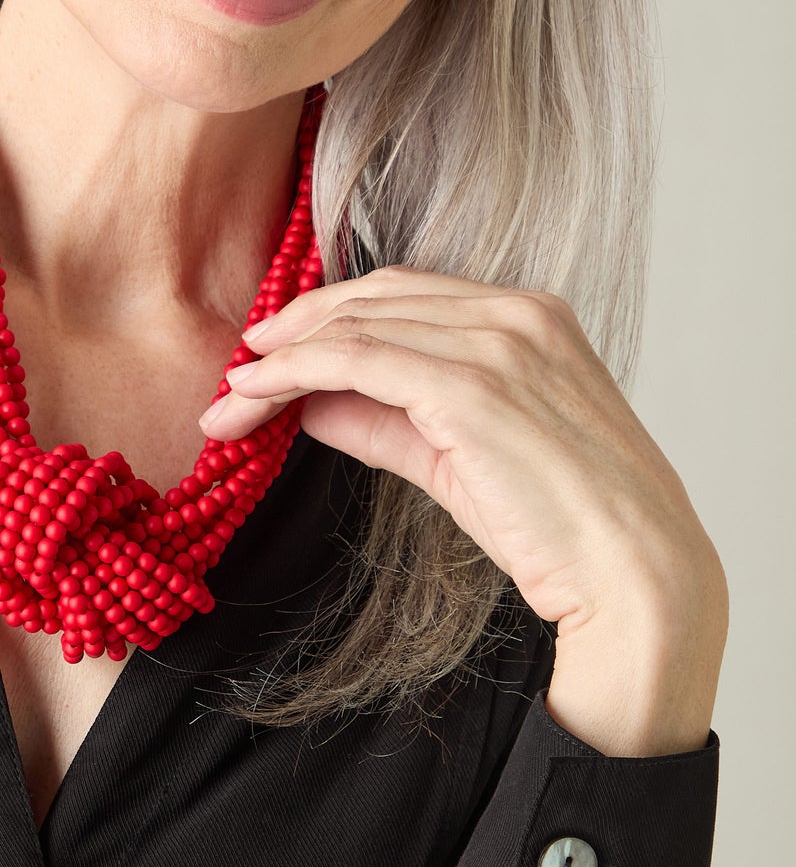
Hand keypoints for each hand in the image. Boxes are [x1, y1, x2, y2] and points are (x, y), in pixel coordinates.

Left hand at [199, 267, 725, 756]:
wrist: (634, 572)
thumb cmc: (565, 524)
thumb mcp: (460, 456)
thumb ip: (387, 420)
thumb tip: (311, 404)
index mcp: (530, 316)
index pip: (403, 294)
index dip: (326, 318)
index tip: (271, 351)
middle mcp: (516, 314)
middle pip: (372, 299)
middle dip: (292, 332)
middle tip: (237, 372)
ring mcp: (498, 344)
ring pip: (354, 327)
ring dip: (279, 361)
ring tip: (231, 400)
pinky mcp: (472, 389)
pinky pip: (355, 362)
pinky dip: (294, 375)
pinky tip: (255, 397)